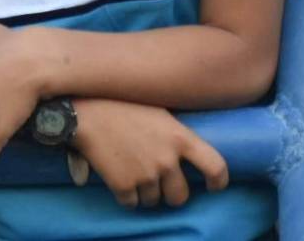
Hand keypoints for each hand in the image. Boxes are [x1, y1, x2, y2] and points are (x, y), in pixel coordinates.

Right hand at [71, 98, 228, 208]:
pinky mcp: (123, 186)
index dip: (218, 180)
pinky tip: (118, 176)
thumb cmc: (121, 102)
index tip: (212, 184)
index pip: (216, 167)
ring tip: (133, 171)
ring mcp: (145, 175)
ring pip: (154, 201)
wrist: (85, 110)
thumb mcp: (158, 109)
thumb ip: (175, 131)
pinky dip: (126, 194)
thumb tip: (186, 149)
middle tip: (160, 180)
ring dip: (146, 192)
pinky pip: (131, 202)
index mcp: (180, 138)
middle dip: (171, 192)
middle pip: (180, 195)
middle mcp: (167, 161)